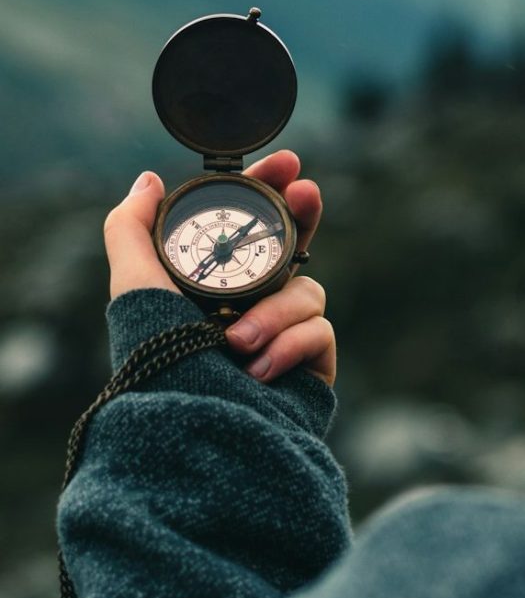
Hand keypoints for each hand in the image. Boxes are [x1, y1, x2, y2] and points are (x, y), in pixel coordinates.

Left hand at [103, 150, 334, 385]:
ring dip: (274, 311)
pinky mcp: (311, 366)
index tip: (286, 162)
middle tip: (307, 192)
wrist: (194, 434)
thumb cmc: (159, 363)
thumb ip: (132, 228)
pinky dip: (289, 345)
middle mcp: (252, 306)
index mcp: (215, 285)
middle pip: (294, 245)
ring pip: (306, 290)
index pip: (251, 226)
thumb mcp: (133, 288)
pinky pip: (319, 331)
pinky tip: (259, 370)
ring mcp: (284, 336)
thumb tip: (149, 180)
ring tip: (237, 343)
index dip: (271, 190)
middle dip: (304, 214)